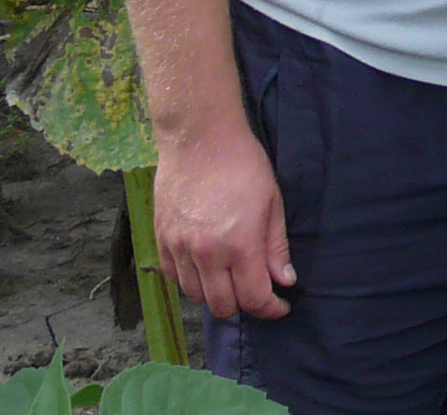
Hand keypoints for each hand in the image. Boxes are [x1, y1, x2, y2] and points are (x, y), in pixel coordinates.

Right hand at [155, 119, 293, 319]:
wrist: (200, 138)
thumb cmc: (244, 165)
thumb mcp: (272, 203)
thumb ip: (276, 247)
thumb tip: (285, 281)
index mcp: (240, 245)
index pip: (254, 299)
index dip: (270, 308)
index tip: (280, 305)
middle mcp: (206, 254)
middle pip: (222, 306)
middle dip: (243, 305)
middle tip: (255, 290)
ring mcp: (179, 248)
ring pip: (195, 296)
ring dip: (215, 294)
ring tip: (229, 277)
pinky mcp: (161, 239)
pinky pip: (173, 278)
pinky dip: (190, 281)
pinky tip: (204, 267)